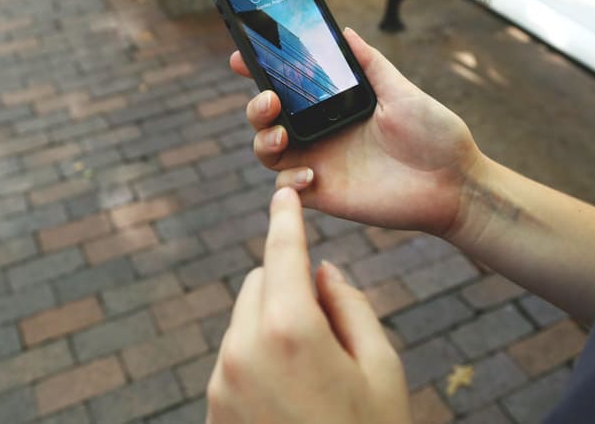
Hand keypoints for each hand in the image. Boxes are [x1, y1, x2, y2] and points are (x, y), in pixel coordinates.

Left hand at [206, 188, 409, 423]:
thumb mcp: (382, 369)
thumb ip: (351, 307)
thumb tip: (323, 272)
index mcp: (289, 330)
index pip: (282, 252)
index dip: (286, 218)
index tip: (284, 193)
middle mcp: (243, 351)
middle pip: (259, 285)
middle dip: (288, 289)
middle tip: (329, 331)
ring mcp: (222, 384)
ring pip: (244, 326)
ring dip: (272, 330)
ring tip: (313, 379)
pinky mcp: (213, 412)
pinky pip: (233, 366)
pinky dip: (258, 367)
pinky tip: (291, 401)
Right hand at [231, 28, 481, 236]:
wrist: (456, 184)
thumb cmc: (436, 135)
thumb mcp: (402, 91)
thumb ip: (370, 63)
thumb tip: (344, 31)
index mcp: (335, 104)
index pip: (289, 84)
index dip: (260, 70)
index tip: (241, 57)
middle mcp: (321, 131)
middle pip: (268, 116)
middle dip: (255, 105)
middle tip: (270, 98)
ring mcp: (320, 162)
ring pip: (268, 149)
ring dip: (263, 139)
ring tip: (281, 133)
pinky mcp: (324, 193)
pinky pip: (286, 187)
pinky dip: (288, 180)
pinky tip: (311, 174)